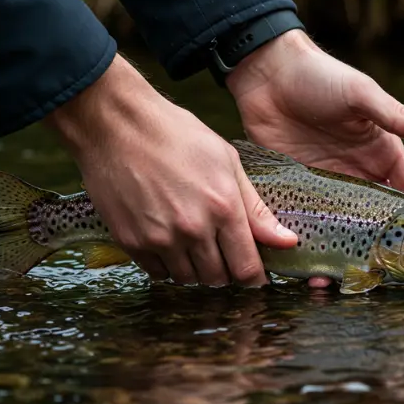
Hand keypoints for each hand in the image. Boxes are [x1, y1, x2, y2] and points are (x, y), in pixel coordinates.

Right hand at [45, 55, 296, 286]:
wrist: (116, 124)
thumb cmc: (176, 134)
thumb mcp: (226, 161)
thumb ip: (256, 208)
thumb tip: (288, 242)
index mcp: (223, 208)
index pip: (246, 268)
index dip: (255, 277)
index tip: (255, 275)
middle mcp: (193, 229)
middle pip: (218, 279)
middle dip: (226, 271)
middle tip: (223, 253)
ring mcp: (159, 238)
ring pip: (188, 279)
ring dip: (197, 270)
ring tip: (195, 245)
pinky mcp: (131, 242)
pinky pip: (158, 273)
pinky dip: (168, 266)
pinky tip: (170, 243)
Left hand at [226, 29, 403, 286]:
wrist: (268, 73)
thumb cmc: (321, 77)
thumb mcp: (362, 95)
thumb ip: (397, 117)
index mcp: (381, 154)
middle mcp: (356, 173)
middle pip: (372, 220)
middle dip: (373, 249)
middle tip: (371, 279)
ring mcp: (324, 182)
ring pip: (336, 227)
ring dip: (334, 253)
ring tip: (327, 282)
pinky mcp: (294, 185)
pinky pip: (302, 218)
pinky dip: (302, 240)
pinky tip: (298, 262)